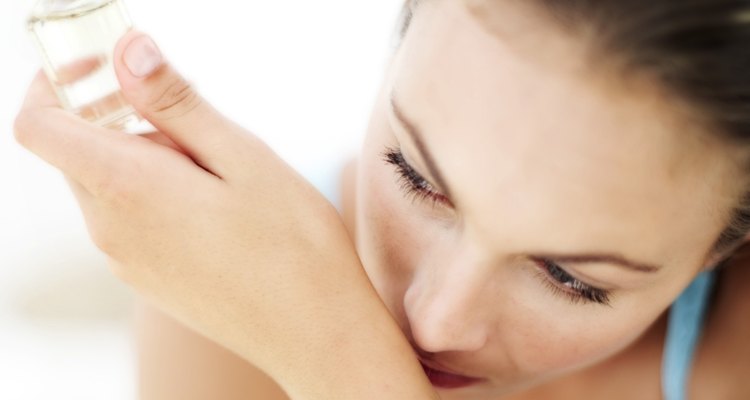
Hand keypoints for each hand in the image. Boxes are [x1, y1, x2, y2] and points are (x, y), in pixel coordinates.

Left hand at [14, 31, 436, 398]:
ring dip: (147, 160)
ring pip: (108, 185)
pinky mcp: (147, 280)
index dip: (56, 85)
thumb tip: (128, 52)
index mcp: (127, 188)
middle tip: (199, 129)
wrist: (315, 333)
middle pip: (79, 151)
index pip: (38, 125)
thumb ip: (177, 104)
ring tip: (220, 177)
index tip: (109, 71)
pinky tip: (218, 211)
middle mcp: (111, 229)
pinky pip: (128, 219)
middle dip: (124, 122)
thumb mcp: (243, 156)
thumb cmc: (293, 245)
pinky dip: (156, 195)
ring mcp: (126, 261)